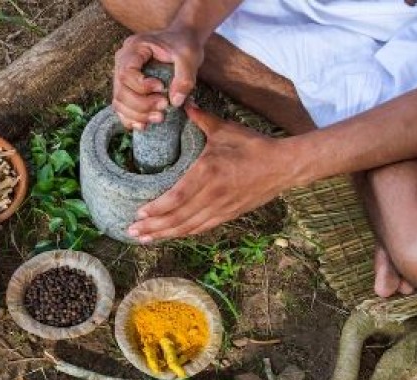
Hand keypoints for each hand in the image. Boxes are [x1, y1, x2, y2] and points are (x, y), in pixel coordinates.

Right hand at [113, 29, 203, 129]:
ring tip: (160, 117)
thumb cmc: (183, 45)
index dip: (142, 87)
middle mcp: (122, 61)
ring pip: (119, 102)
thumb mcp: (189, 56)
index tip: (162, 88)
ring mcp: (121, 76)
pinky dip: (131, 119)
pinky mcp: (127, 88)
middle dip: (142, 105)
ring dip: (137, 115)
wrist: (181, 40)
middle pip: (120, 91)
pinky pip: (121, 108)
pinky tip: (146, 125)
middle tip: (165, 107)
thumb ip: (185, 77)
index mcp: (134, 48)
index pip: (126, 73)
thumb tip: (175, 102)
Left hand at [127, 104, 299, 242]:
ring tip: (144, 238)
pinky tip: (170, 235)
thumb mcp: (225, 130)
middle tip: (131, 231)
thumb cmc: (254, 146)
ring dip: (164, 234)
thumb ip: (201, 119)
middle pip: (178, 218)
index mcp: (208, 173)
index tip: (139, 213)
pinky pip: (202, 228)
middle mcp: (213, 195)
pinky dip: (184, 233)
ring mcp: (221, 208)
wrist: (284, 166)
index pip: (177, 197)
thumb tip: (183, 104)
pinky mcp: (228, 215)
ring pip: (188, 227)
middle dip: (153, 227)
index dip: (157, 209)